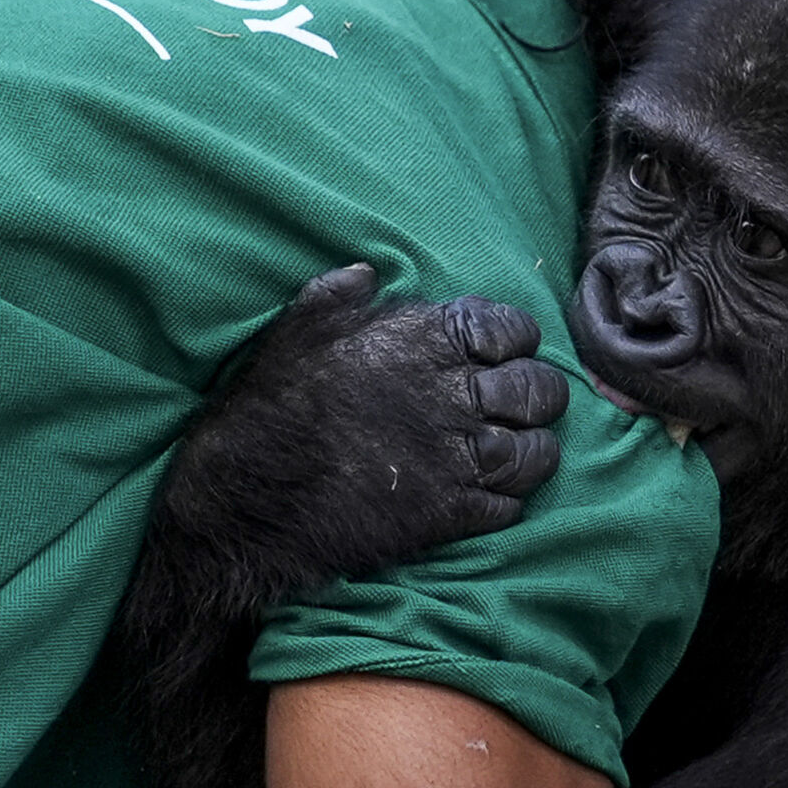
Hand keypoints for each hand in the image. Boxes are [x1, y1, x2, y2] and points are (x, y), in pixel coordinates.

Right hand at [166, 263, 569, 577]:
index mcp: (426, 340)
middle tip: (521, 408)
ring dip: (533, 451)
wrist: (249, 497)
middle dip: (538, 397)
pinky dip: (508, 502)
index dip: (517, 342)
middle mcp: (455, 394)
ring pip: (537, 452)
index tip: (503, 355)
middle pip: (539, 390)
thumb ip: (339, 296)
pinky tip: (490, 497)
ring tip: (516, 453)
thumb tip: (366, 272)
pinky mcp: (450, 515)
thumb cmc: (270, 406)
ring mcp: (458, 459)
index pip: (514, 330)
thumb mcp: (297, 329)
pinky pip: (510, 507)